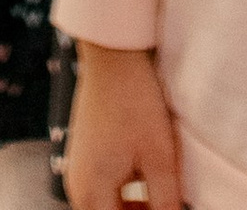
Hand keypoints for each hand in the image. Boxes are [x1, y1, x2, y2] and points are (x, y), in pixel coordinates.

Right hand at [67, 41, 183, 209]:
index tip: (167, 207)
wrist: (113, 53)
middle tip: (168, 202)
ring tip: (164, 196)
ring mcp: (80, 171)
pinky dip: (127, 196)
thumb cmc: (135, 101)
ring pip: (110, 208)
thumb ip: (166, 203)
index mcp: (91, 194)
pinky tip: (151, 182)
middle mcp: (78, 187)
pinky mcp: (87, 157)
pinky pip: (106, 191)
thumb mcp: (159, 158)